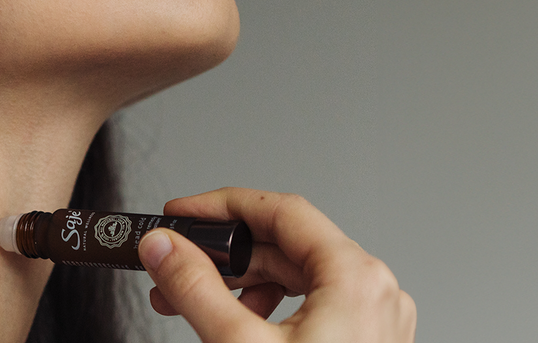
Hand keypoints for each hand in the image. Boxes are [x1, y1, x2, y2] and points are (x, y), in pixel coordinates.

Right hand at [138, 188, 414, 341]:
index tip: (180, 213)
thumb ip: (195, 289)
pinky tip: (231, 326)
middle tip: (172, 265)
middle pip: (286, 245)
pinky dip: (266, 309)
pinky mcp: (363, 342)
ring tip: (193, 305)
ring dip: (239, 284)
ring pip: (296, 278)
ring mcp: (373, 319)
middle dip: (222, 257)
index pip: (282, 212)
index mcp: (355, 277)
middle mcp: (373, 291)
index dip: (222, 207)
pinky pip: (310, 306)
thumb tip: (164, 249)